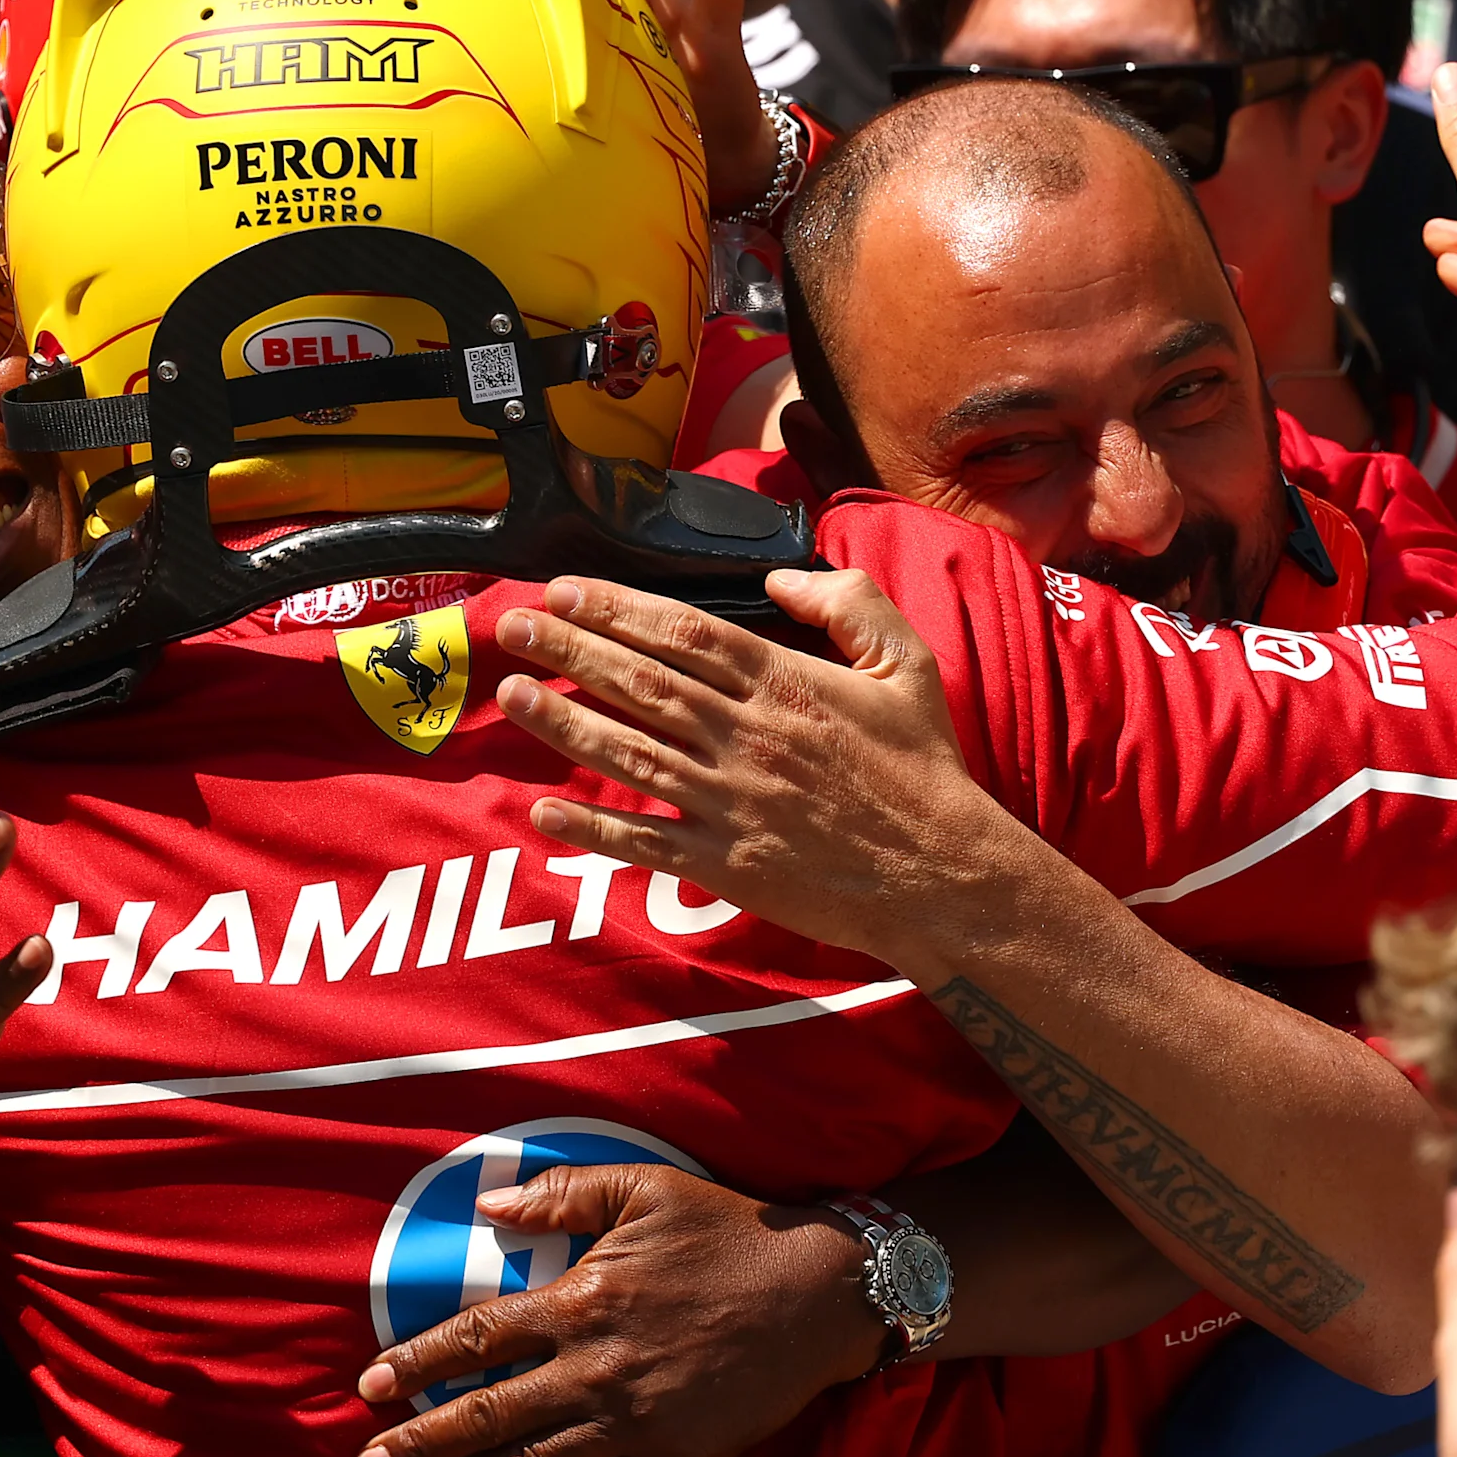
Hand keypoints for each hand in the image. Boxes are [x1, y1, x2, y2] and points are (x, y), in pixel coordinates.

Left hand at [352, 1163, 883, 1456]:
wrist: (819, 1292)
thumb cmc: (728, 1233)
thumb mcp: (643, 1190)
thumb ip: (561, 1197)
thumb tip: (488, 1207)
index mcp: (579, 1301)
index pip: (477, 1338)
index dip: (419, 1363)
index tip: (371, 1386)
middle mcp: (594, 1367)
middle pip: (489, 1411)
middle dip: (421, 1442)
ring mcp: (633, 1418)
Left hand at [491, 568, 1006, 980]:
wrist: (946, 876)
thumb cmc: (925, 771)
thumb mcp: (908, 666)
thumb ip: (850, 606)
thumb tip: (781, 581)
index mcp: (785, 684)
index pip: (682, 633)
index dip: (616, 608)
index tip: (565, 591)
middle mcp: (747, 736)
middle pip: (641, 681)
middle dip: (569, 649)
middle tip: (513, 623)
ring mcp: (732, 802)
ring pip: (630, 752)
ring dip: (563, 722)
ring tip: (510, 692)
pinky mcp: (728, 863)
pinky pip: (645, 842)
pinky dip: (591, 829)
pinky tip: (543, 812)